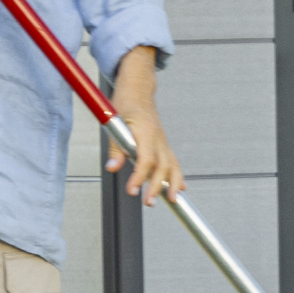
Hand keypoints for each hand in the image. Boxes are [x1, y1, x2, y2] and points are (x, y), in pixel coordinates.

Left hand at [104, 49, 183, 203]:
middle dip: (158, 186)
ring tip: (173, 200)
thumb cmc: (127, 102)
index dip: (140, 176)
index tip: (132, 191)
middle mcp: (158, 138)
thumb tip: (112, 168)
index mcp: (146, 131)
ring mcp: (163, 142)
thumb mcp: (115, 122)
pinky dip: (178, 177)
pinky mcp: (163, 145)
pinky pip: (173, 163)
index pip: (146, 159)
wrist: (139, 89)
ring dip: (174, 184)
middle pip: (163, 166)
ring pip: (173, 165)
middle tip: (149, 202)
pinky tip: (181, 189)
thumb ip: (115, 148)